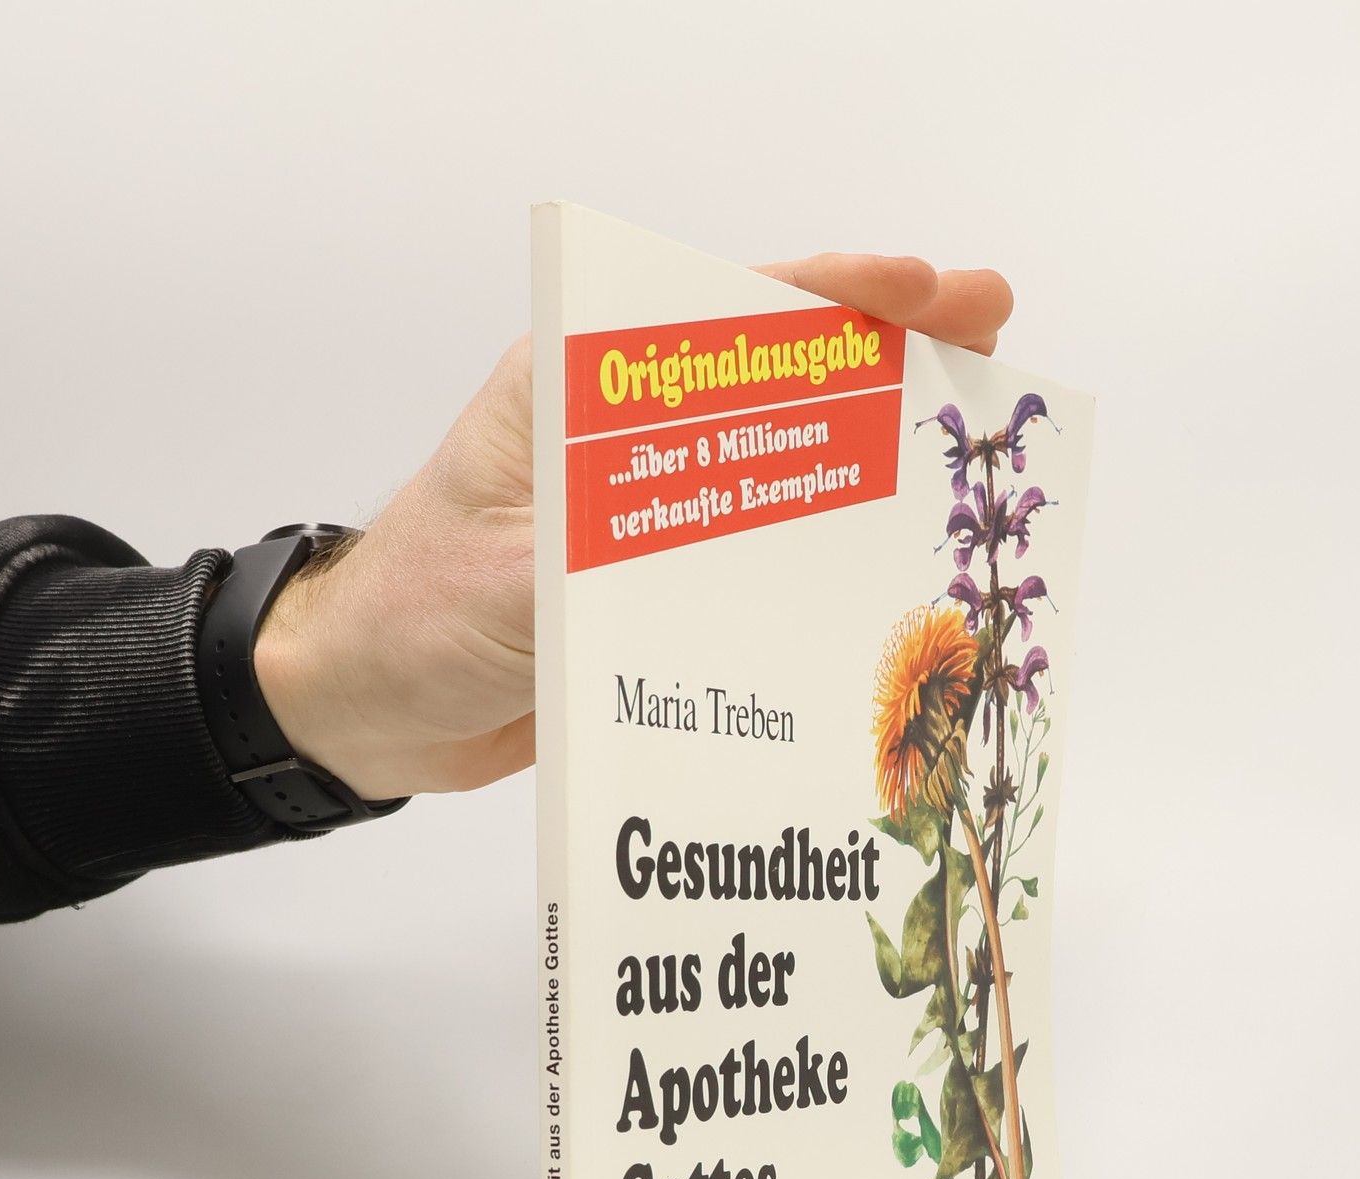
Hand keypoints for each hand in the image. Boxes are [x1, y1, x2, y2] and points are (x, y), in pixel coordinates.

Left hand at [253, 254, 1013, 800]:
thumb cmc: (413, 620)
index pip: (720, 316)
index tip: (927, 288)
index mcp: (578, 394)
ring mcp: (646, 506)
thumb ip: (612, 549)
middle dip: (885, 345)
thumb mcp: (511, 578)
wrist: (367, 708)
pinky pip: (760, 545)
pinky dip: (828, 538)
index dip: (832, 296)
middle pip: (774, 369)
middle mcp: (624, 436)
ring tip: (968, 432)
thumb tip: (732, 536)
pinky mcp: (657, 576)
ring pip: (782, 453)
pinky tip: (893, 547)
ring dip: (873, 442)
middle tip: (991, 328)